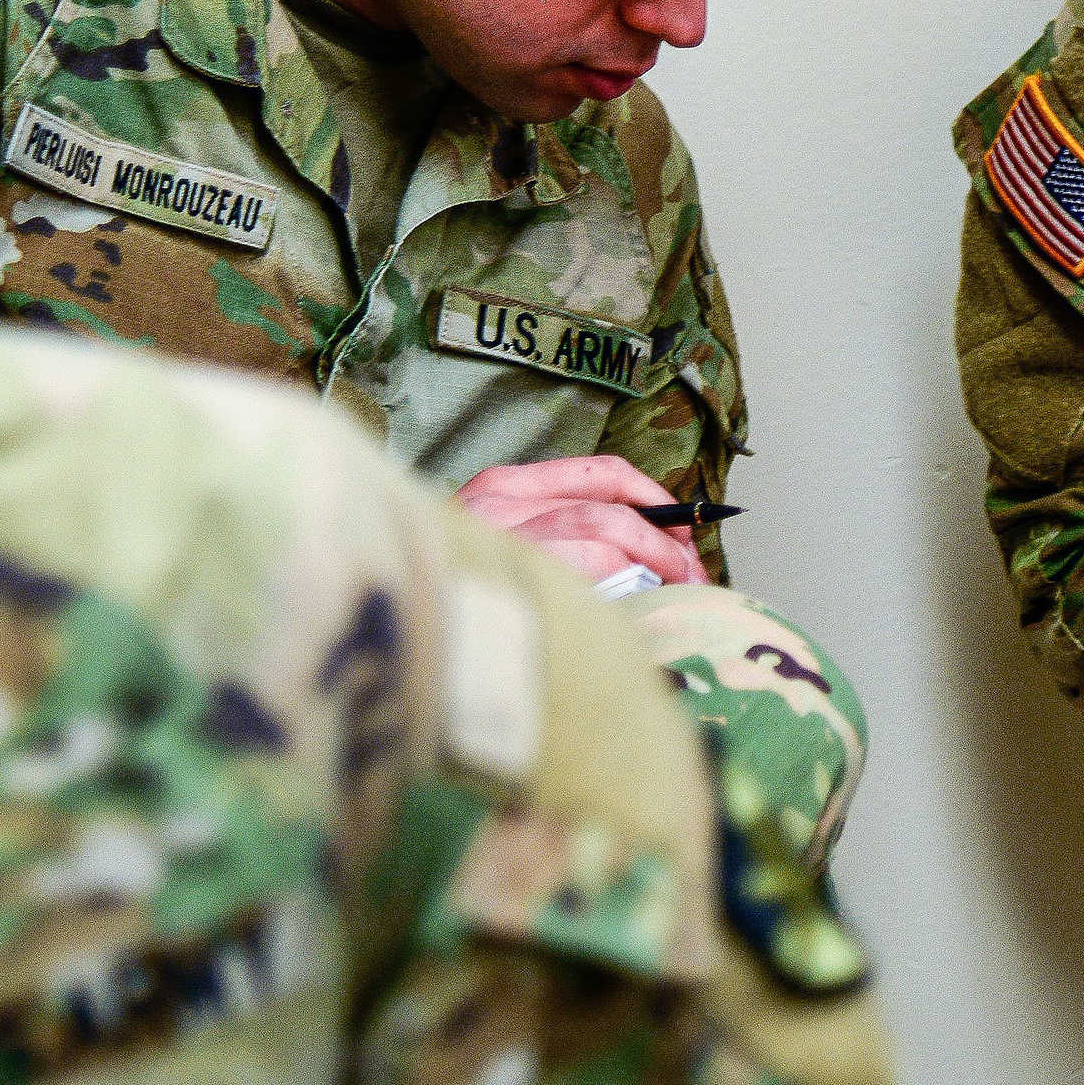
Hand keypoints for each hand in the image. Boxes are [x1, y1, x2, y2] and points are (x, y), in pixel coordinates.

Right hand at [452, 455, 706, 585]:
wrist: (388, 610)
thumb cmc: (450, 593)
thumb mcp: (497, 547)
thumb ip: (554, 537)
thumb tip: (639, 558)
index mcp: (503, 488)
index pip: (598, 474)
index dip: (652, 497)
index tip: (684, 526)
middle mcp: (499, 502)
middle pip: (608, 506)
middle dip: (664, 538)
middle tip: (695, 568)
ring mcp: (498, 536)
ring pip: (601, 531)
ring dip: (654, 558)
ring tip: (683, 587)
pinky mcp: (502, 569)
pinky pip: (582, 567)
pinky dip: (621, 581)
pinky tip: (640, 605)